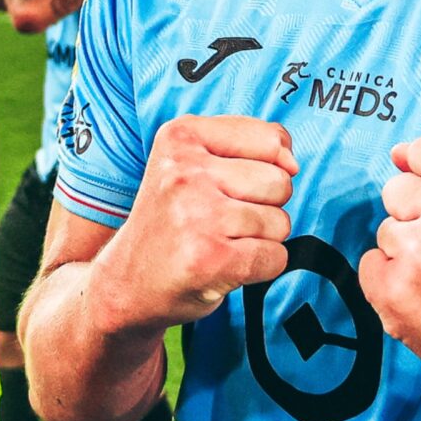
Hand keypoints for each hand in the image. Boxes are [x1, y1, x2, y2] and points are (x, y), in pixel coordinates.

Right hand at [89, 117, 295, 334]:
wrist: (127, 283)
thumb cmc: (171, 221)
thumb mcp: (192, 162)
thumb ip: (248, 145)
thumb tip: (293, 162)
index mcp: (181, 137)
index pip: (270, 139)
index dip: (265, 168)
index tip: (229, 186)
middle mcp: (185, 172)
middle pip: (280, 182)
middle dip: (264, 207)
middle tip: (221, 221)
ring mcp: (197, 216)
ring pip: (280, 222)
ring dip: (260, 240)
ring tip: (220, 242)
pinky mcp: (211, 258)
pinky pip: (275, 257)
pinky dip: (261, 267)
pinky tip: (226, 266)